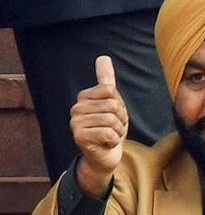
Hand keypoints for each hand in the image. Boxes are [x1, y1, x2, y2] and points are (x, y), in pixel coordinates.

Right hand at [69, 56, 128, 195]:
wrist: (105, 157)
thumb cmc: (110, 129)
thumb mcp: (112, 103)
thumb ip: (106, 81)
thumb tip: (103, 57)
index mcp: (83, 97)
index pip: (110, 90)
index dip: (120, 105)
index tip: (115, 116)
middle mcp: (76, 108)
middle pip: (113, 105)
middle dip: (120, 120)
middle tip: (113, 129)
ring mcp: (75, 123)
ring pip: (111, 119)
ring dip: (118, 131)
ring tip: (110, 137)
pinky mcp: (79, 137)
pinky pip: (107, 133)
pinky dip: (113, 140)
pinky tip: (106, 144)